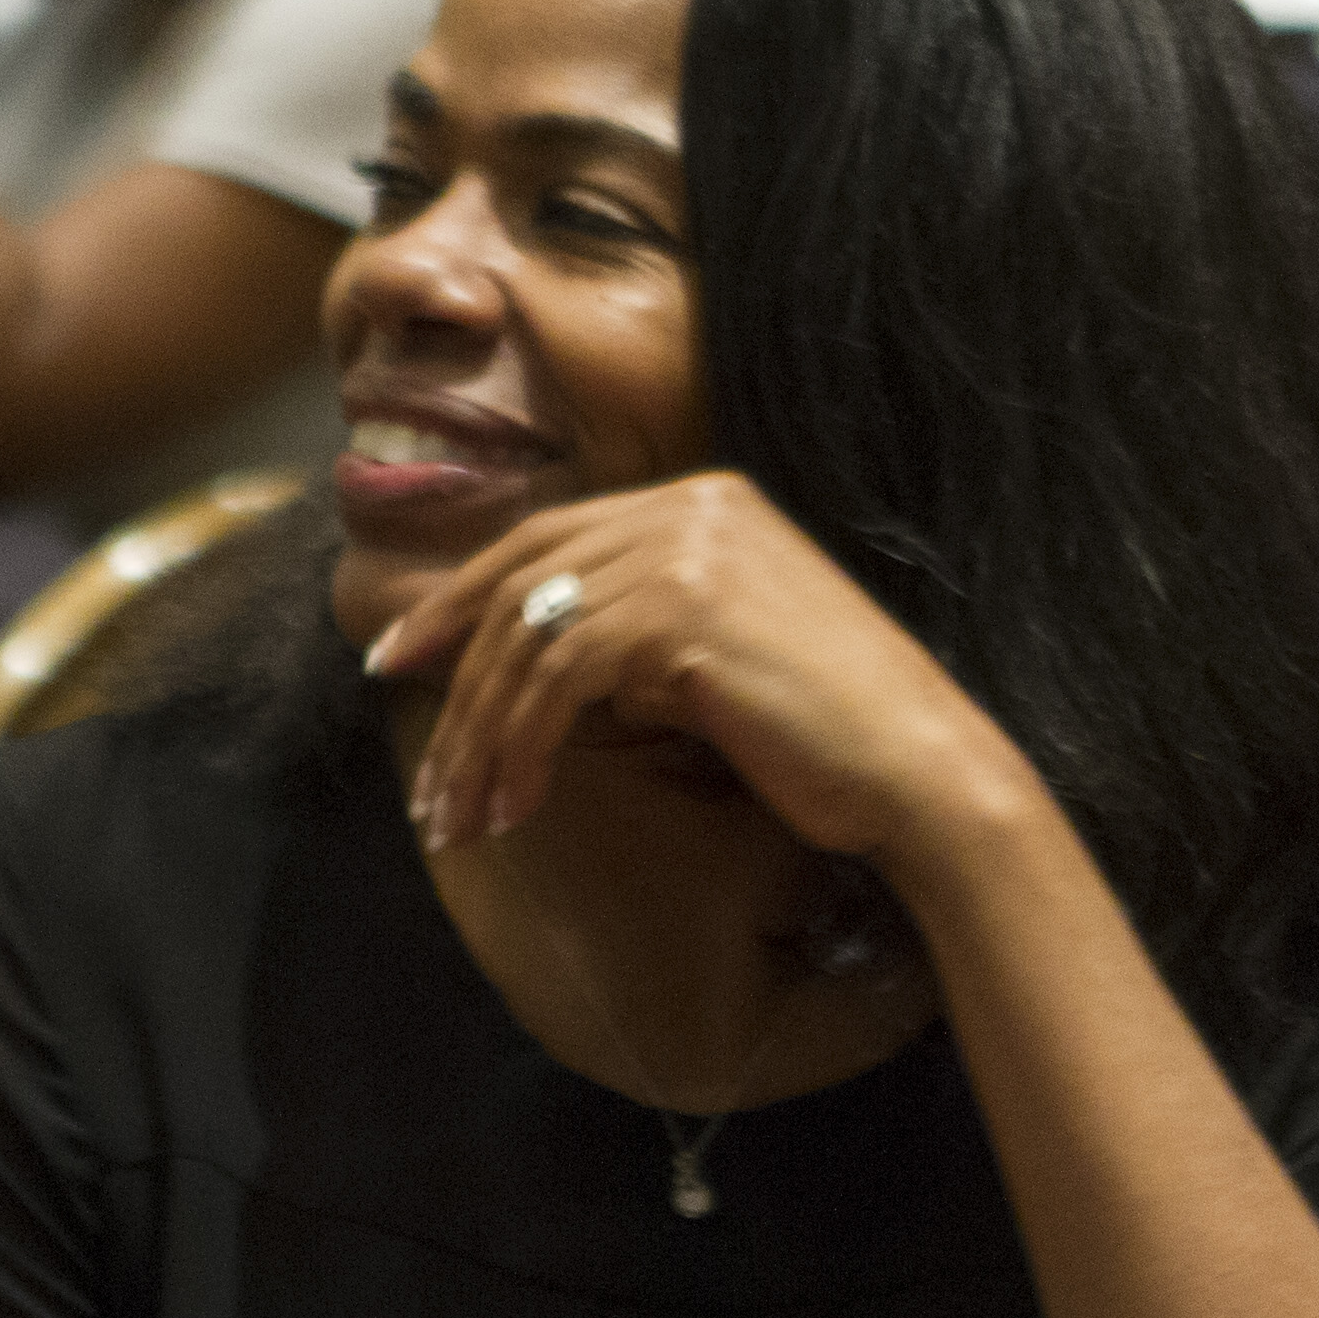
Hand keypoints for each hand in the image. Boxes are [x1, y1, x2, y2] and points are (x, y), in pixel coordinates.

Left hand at [364, 472, 1038, 871]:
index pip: (547, 536)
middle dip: (447, 668)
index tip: (399, 659)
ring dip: (480, 735)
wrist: (919, 767)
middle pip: (521, 577)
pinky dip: (521, 746)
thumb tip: (534, 664)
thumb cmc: (830, 735)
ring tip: (461, 816)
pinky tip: (518, 803)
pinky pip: (556, 677)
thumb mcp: (719, 656)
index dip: (459, 598)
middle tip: (419, 764)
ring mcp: (687, 551)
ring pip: (528, 635)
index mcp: (705, 500)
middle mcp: (691, 505)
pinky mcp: (680, 612)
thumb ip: (641, 633)